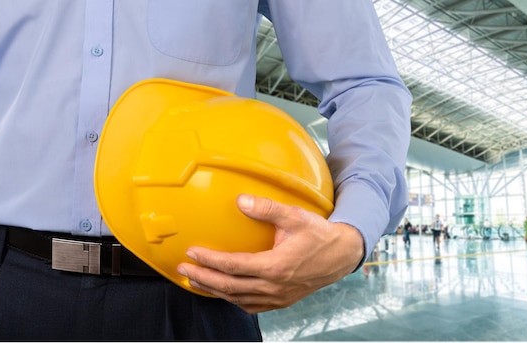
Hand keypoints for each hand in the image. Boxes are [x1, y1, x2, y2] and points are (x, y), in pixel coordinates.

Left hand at [176, 194, 364, 312]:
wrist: (342, 255)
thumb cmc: (319, 236)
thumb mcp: (295, 216)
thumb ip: (267, 208)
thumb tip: (241, 200)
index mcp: (275, 267)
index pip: (232, 266)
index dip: (209, 260)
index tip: (192, 253)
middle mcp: (274, 286)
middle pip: (229, 287)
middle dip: (203, 279)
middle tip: (184, 271)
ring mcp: (277, 297)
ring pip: (238, 299)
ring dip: (215, 291)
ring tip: (197, 282)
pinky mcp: (282, 301)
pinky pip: (251, 306)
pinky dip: (234, 301)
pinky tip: (225, 293)